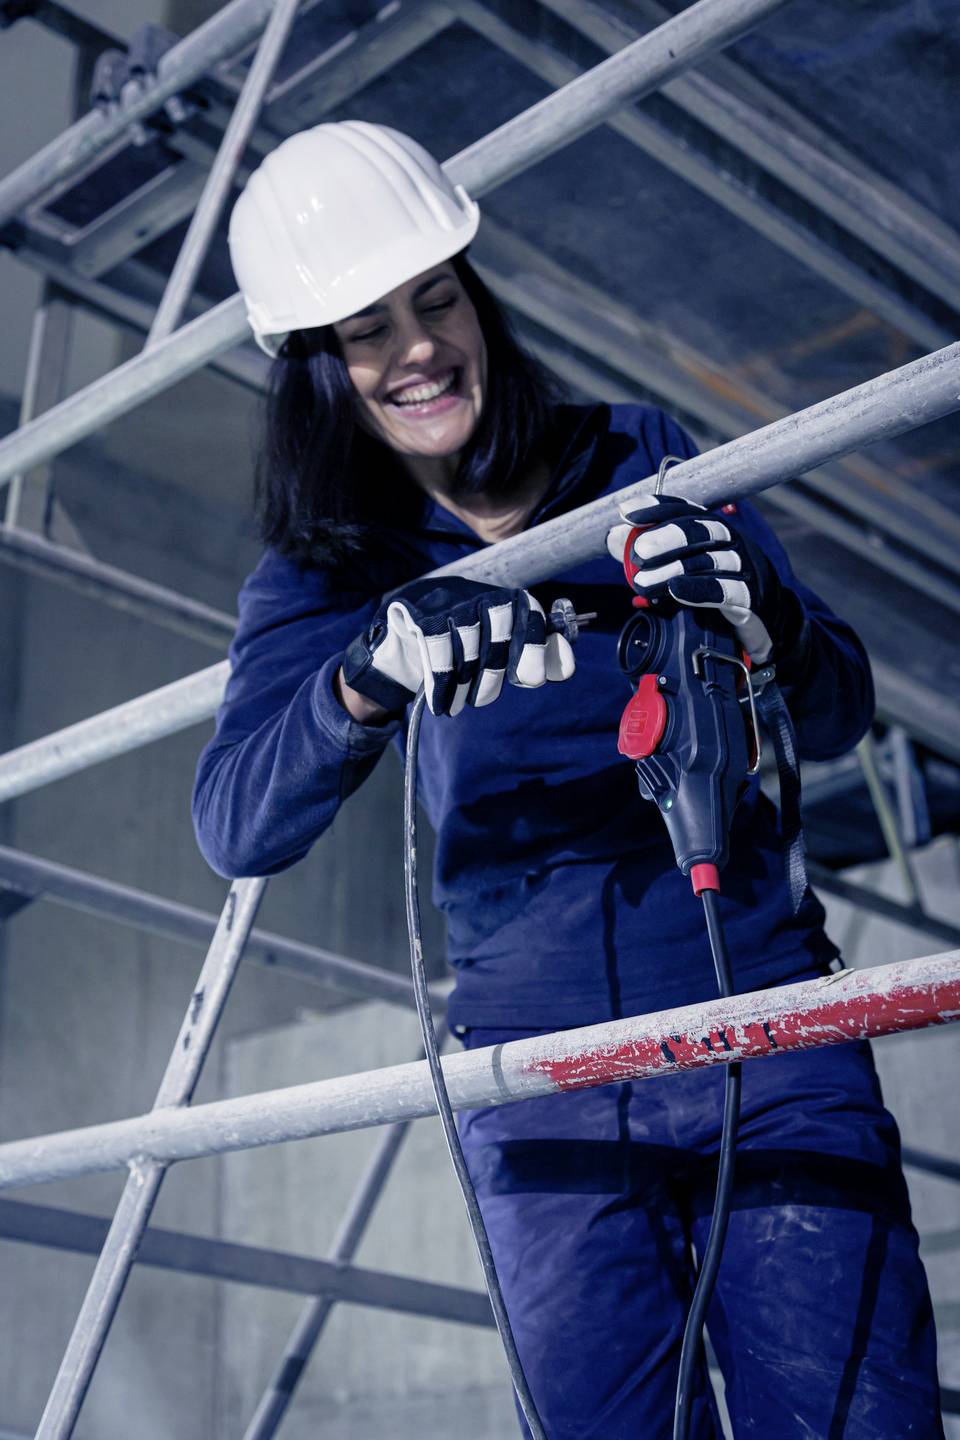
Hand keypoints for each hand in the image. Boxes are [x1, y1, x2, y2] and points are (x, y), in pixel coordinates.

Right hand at [341, 577, 575, 716]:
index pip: (526, 608)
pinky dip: (441, 683)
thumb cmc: (458, 652)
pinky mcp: (418, 612)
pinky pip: (436, 650)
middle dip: (495, 670)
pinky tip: (441, 703)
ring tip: (460, 704)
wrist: (399, 645)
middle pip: (499, 626)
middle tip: (485, 700)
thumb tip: (565, 669)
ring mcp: (445, 599)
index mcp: (500, 597)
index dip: (536, 641)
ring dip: (466, 682)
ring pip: (467, 641)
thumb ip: (531, 658)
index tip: (533, 678)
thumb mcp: (496, 654)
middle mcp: (476, 591)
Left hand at [607, 493, 794, 664]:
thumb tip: (614, 538)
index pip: (685, 510)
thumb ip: (648, 553)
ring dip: (673, 569)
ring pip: (710, 560)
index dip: (656, 508)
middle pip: (701, 529)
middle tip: (637, 551)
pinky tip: (677, 592)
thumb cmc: (716, 588)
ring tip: (642, 581)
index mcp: (713, 530)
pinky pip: (728, 590)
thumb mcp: (680, 568)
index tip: (626, 513)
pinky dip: (701, 589)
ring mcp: (745, 568)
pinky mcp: (753, 597)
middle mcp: (731, 542)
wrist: (761, 623)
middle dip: (666, 536)